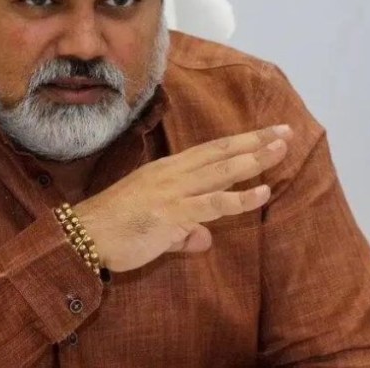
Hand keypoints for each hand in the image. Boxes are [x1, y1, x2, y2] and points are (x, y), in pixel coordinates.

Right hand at [74, 124, 291, 271]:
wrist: (83, 238)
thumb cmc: (115, 230)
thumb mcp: (156, 228)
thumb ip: (183, 231)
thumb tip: (203, 238)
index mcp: (167, 170)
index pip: (211, 151)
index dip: (240, 142)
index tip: (266, 133)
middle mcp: (172, 173)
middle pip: (221, 152)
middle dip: (255, 141)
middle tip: (285, 131)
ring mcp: (173, 191)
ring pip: (221, 170)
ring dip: (254, 159)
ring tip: (281, 150)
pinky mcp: (172, 212)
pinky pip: (213, 203)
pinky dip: (240, 198)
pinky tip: (263, 192)